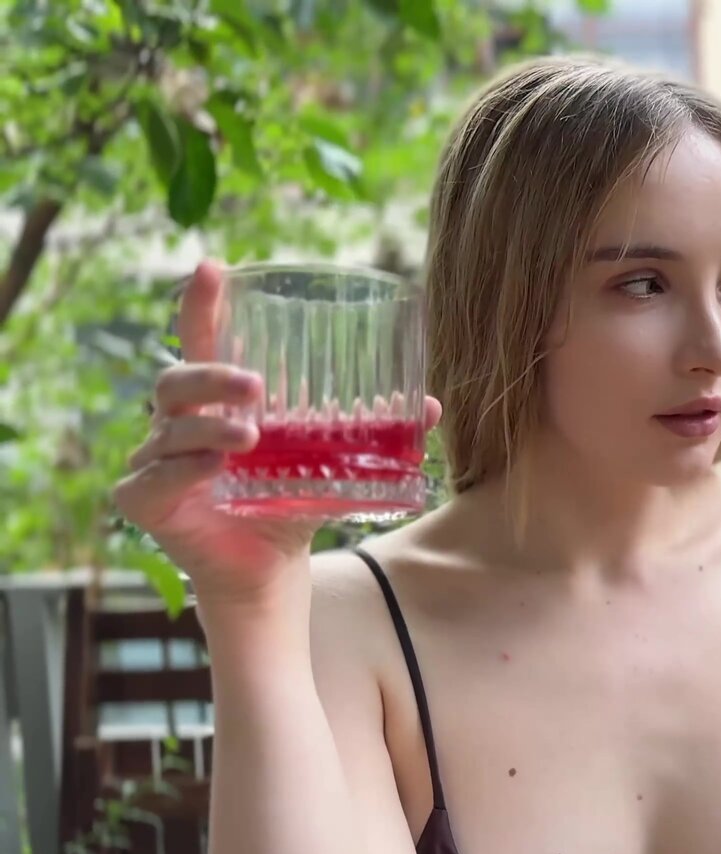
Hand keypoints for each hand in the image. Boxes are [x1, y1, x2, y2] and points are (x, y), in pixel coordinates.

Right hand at [112, 262, 442, 605]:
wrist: (271, 571)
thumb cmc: (292, 506)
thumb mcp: (334, 465)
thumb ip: (374, 435)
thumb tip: (429, 406)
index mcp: (216, 405)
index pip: (201, 343)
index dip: (202, 304)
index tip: (213, 267)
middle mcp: (177, 426)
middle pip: (175, 380)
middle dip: (211, 376)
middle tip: (255, 387)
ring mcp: (154, 462)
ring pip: (168, 430)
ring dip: (208, 429)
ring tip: (248, 438)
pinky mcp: (143, 502)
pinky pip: (150, 480)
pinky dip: (180, 472)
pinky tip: (212, 468)